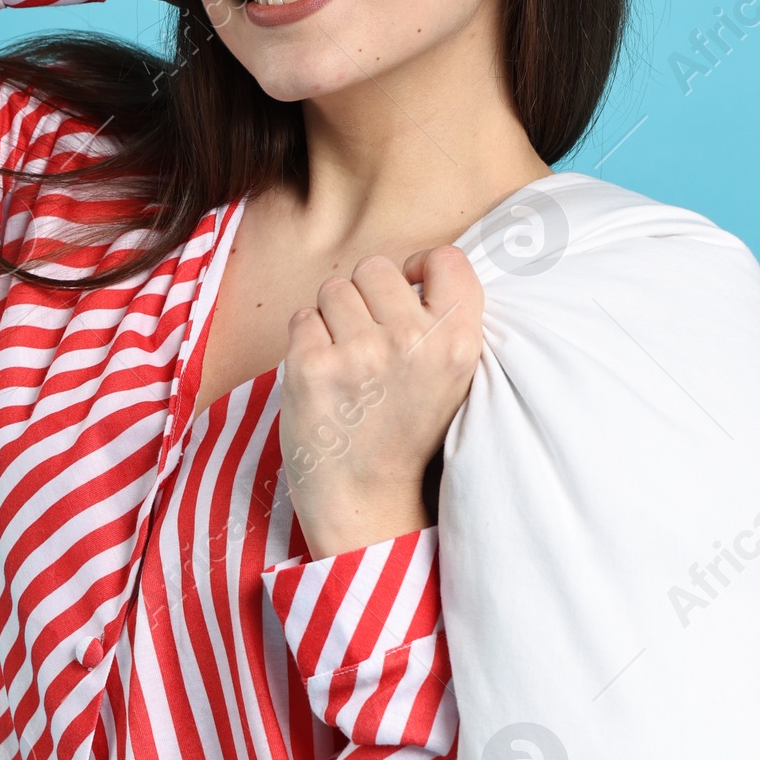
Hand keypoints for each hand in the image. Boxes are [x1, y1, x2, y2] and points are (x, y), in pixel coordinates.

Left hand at [280, 245, 483, 558]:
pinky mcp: (311, 367)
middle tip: (370, 343)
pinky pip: (302, 318)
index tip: (409, 290)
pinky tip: (324, 377)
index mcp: (458, 343)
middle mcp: (413, 342)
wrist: (367, 501)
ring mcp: (360, 353)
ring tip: (347, 363)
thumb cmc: (405, 433)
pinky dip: (306, 342)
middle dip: (367, 297)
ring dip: (333, 319)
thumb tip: (413, 266)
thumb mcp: (451, 377)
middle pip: (376, 268)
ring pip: (334, 289)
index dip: (420, 267)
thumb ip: (441, 321)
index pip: (445, 258)